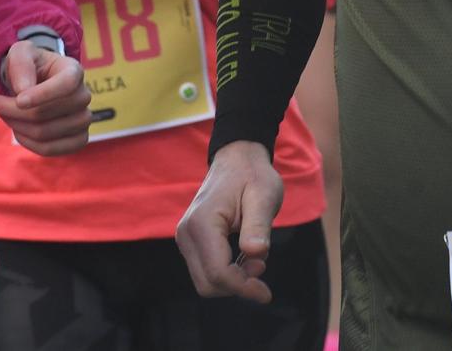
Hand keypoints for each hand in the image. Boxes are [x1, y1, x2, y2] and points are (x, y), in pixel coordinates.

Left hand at [0, 41, 91, 155]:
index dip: (42, 95)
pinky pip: (50, 149)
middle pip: (46, 113)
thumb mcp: (21, 53)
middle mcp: (83, 96)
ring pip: (45, 133)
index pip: (66, 85)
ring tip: (5, 115)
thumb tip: (23, 90)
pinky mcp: (78, 139)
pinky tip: (18, 130)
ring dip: (17, 127)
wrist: (36, 81)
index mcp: (73, 71)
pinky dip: (28, 143)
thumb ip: (21, 64)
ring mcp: (83, 119)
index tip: (17, 100)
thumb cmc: (29, 66)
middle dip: (13, 111)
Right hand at [177, 140, 286, 303]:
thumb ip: (258, 225)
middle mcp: (187, 233)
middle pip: (208, 283)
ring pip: (206, 281)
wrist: (237, 159)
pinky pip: (206, 270)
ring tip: (256, 257)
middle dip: (237, 285)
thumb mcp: (263, 196)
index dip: (243, 288)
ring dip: (233, 279)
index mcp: (202, 223)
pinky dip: (227, 272)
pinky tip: (246, 256)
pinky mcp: (191, 241)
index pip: (218, 273)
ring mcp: (186, 238)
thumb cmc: (252, 175)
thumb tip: (256, 253)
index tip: (266, 293)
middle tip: (262, 265)